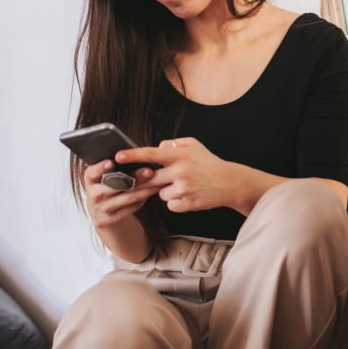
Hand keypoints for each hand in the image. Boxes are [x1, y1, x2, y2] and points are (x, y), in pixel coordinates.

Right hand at [82, 159, 167, 228]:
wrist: (103, 214)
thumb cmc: (108, 187)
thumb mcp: (104, 178)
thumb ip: (114, 168)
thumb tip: (135, 155)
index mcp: (90, 180)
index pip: (91, 173)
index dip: (100, 168)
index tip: (112, 162)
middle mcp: (93, 195)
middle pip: (114, 185)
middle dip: (133, 178)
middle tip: (149, 171)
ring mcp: (100, 209)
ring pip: (126, 197)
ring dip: (144, 189)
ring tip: (158, 181)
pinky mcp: (110, 219)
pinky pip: (130, 208)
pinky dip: (143, 199)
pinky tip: (153, 191)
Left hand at [116, 137, 236, 213]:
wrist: (230, 183)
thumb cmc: (209, 163)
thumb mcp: (194, 145)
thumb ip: (173, 144)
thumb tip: (157, 148)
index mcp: (180, 155)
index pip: (151, 154)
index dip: (132, 155)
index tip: (118, 156)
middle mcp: (180, 171)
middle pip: (149, 178)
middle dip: (145, 180)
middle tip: (150, 178)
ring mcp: (183, 189)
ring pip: (159, 193)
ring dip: (165, 191)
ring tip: (183, 185)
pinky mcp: (187, 203)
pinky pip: (169, 204)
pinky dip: (175, 202)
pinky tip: (187, 195)